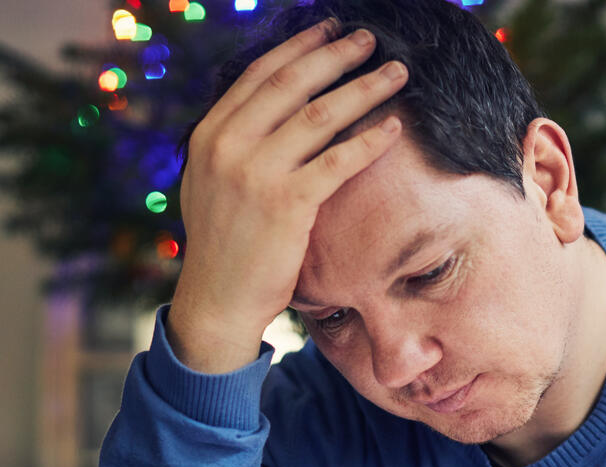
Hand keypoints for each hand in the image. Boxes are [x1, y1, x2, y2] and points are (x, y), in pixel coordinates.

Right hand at [168, 20, 408, 372]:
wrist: (218, 299)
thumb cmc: (224, 245)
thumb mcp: (211, 182)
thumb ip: (234, 144)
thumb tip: (268, 110)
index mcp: (209, 134)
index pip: (260, 74)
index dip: (300, 47)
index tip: (329, 29)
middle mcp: (227, 145)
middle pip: (293, 83)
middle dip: (337, 55)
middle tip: (370, 39)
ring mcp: (255, 172)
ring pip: (320, 115)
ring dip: (364, 88)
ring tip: (396, 73)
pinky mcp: (286, 203)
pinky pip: (338, 160)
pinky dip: (369, 140)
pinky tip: (393, 128)